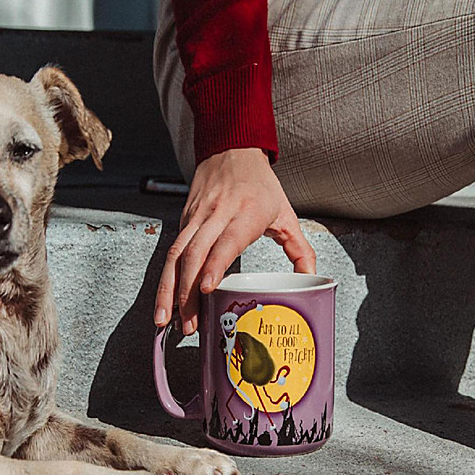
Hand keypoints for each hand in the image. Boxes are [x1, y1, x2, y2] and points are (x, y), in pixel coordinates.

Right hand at [153, 147, 316, 333]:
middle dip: (187, 293)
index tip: (207, 289)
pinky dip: (164, 280)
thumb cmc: (261, 186)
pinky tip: (163, 303)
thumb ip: (301, 250)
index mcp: (247, 213)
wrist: (230, 149)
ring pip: (175, 255)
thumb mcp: (286, 214)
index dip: (215, 264)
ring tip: (166, 321)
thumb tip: (311, 282)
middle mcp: (217, 214)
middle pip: (195, 255)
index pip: (226, 241)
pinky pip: (170, 252)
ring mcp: (196, 217)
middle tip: (189, 326)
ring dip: (168, 290)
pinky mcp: (183, 220)